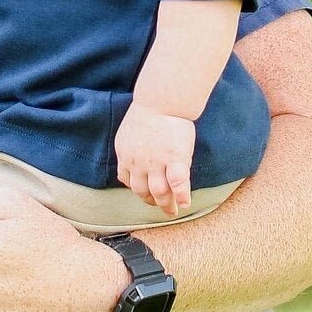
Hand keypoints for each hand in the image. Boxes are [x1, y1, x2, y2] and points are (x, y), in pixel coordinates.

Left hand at [114, 103, 194, 217]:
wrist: (162, 101)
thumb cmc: (149, 110)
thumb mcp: (130, 130)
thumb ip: (131, 146)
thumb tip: (134, 151)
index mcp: (125, 154)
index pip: (127, 179)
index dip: (137, 188)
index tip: (145, 192)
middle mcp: (138, 163)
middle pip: (142, 190)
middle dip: (152, 201)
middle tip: (162, 207)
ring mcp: (156, 163)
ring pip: (159, 191)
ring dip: (166, 204)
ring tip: (173, 210)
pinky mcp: (175, 159)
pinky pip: (178, 183)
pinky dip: (182, 196)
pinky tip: (186, 203)